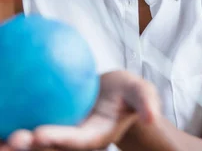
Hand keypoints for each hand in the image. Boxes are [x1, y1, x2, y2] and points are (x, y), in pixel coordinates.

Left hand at [1, 70, 160, 150]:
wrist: (113, 95)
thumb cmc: (128, 94)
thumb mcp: (142, 92)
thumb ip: (147, 103)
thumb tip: (151, 116)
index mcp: (95, 136)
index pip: (76, 141)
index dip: (59, 140)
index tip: (40, 134)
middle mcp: (73, 141)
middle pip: (48, 149)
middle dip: (28, 149)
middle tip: (12, 139)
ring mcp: (58, 135)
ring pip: (32, 142)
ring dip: (13, 141)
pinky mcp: (47, 125)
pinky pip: (27, 124)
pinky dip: (11, 120)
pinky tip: (0, 107)